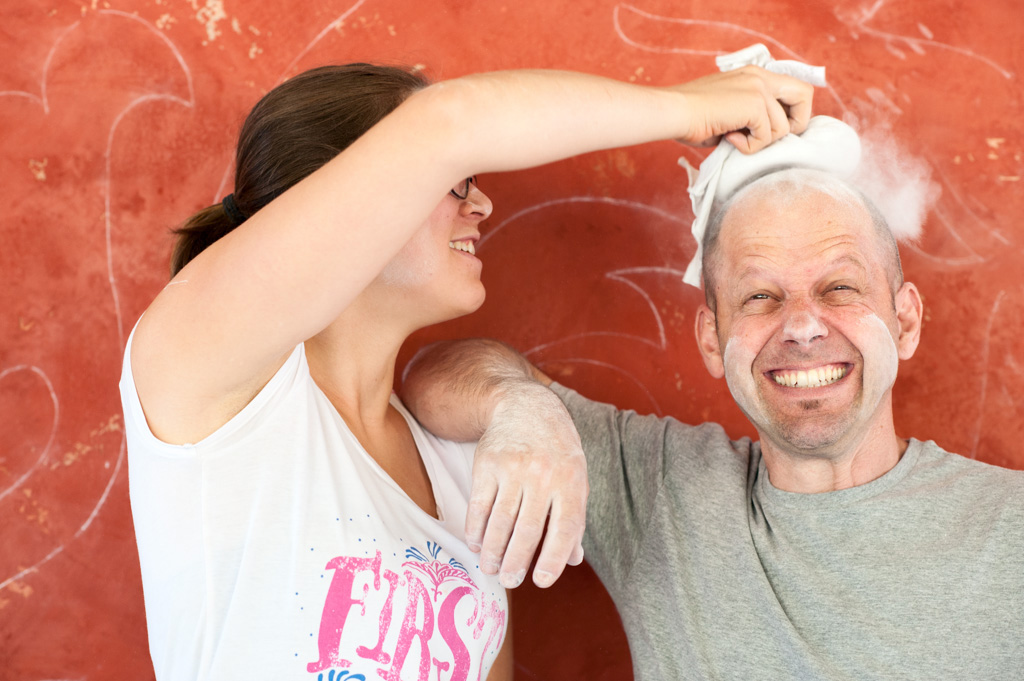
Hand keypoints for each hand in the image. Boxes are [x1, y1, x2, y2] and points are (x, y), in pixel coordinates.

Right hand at [466, 379, 587, 588]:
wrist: (526, 407)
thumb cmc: (556, 451)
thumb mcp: (574, 478)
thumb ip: (573, 519)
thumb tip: (572, 559)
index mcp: (570, 482)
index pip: (564, 529)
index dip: (553, 559)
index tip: (541, 582)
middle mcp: (543, 475)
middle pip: (528, 530)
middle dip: (516, 562)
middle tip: (509, 582)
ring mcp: (513, 468)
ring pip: (501, 521)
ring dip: (493, 552)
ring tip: (490, 569)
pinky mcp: (487, 463)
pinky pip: (479, 505)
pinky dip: (476, 529)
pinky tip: (476, 544)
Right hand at [674, 65, 814, 152]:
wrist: (674, 112)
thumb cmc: (692, 118)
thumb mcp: (729, 111)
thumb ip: (751, 116)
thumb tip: (767, 136)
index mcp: (755, 75)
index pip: (793, 89)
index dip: (791, 114)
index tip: (771, 130)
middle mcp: (761, 77)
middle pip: (805, 96)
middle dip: (795, 124)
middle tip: (768, 138)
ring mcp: (759, 89)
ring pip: (782, 127)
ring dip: (760, 142)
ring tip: (734, 138)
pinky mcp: (754, 103)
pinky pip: (766, 136)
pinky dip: (748, 147)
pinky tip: (728, 139)